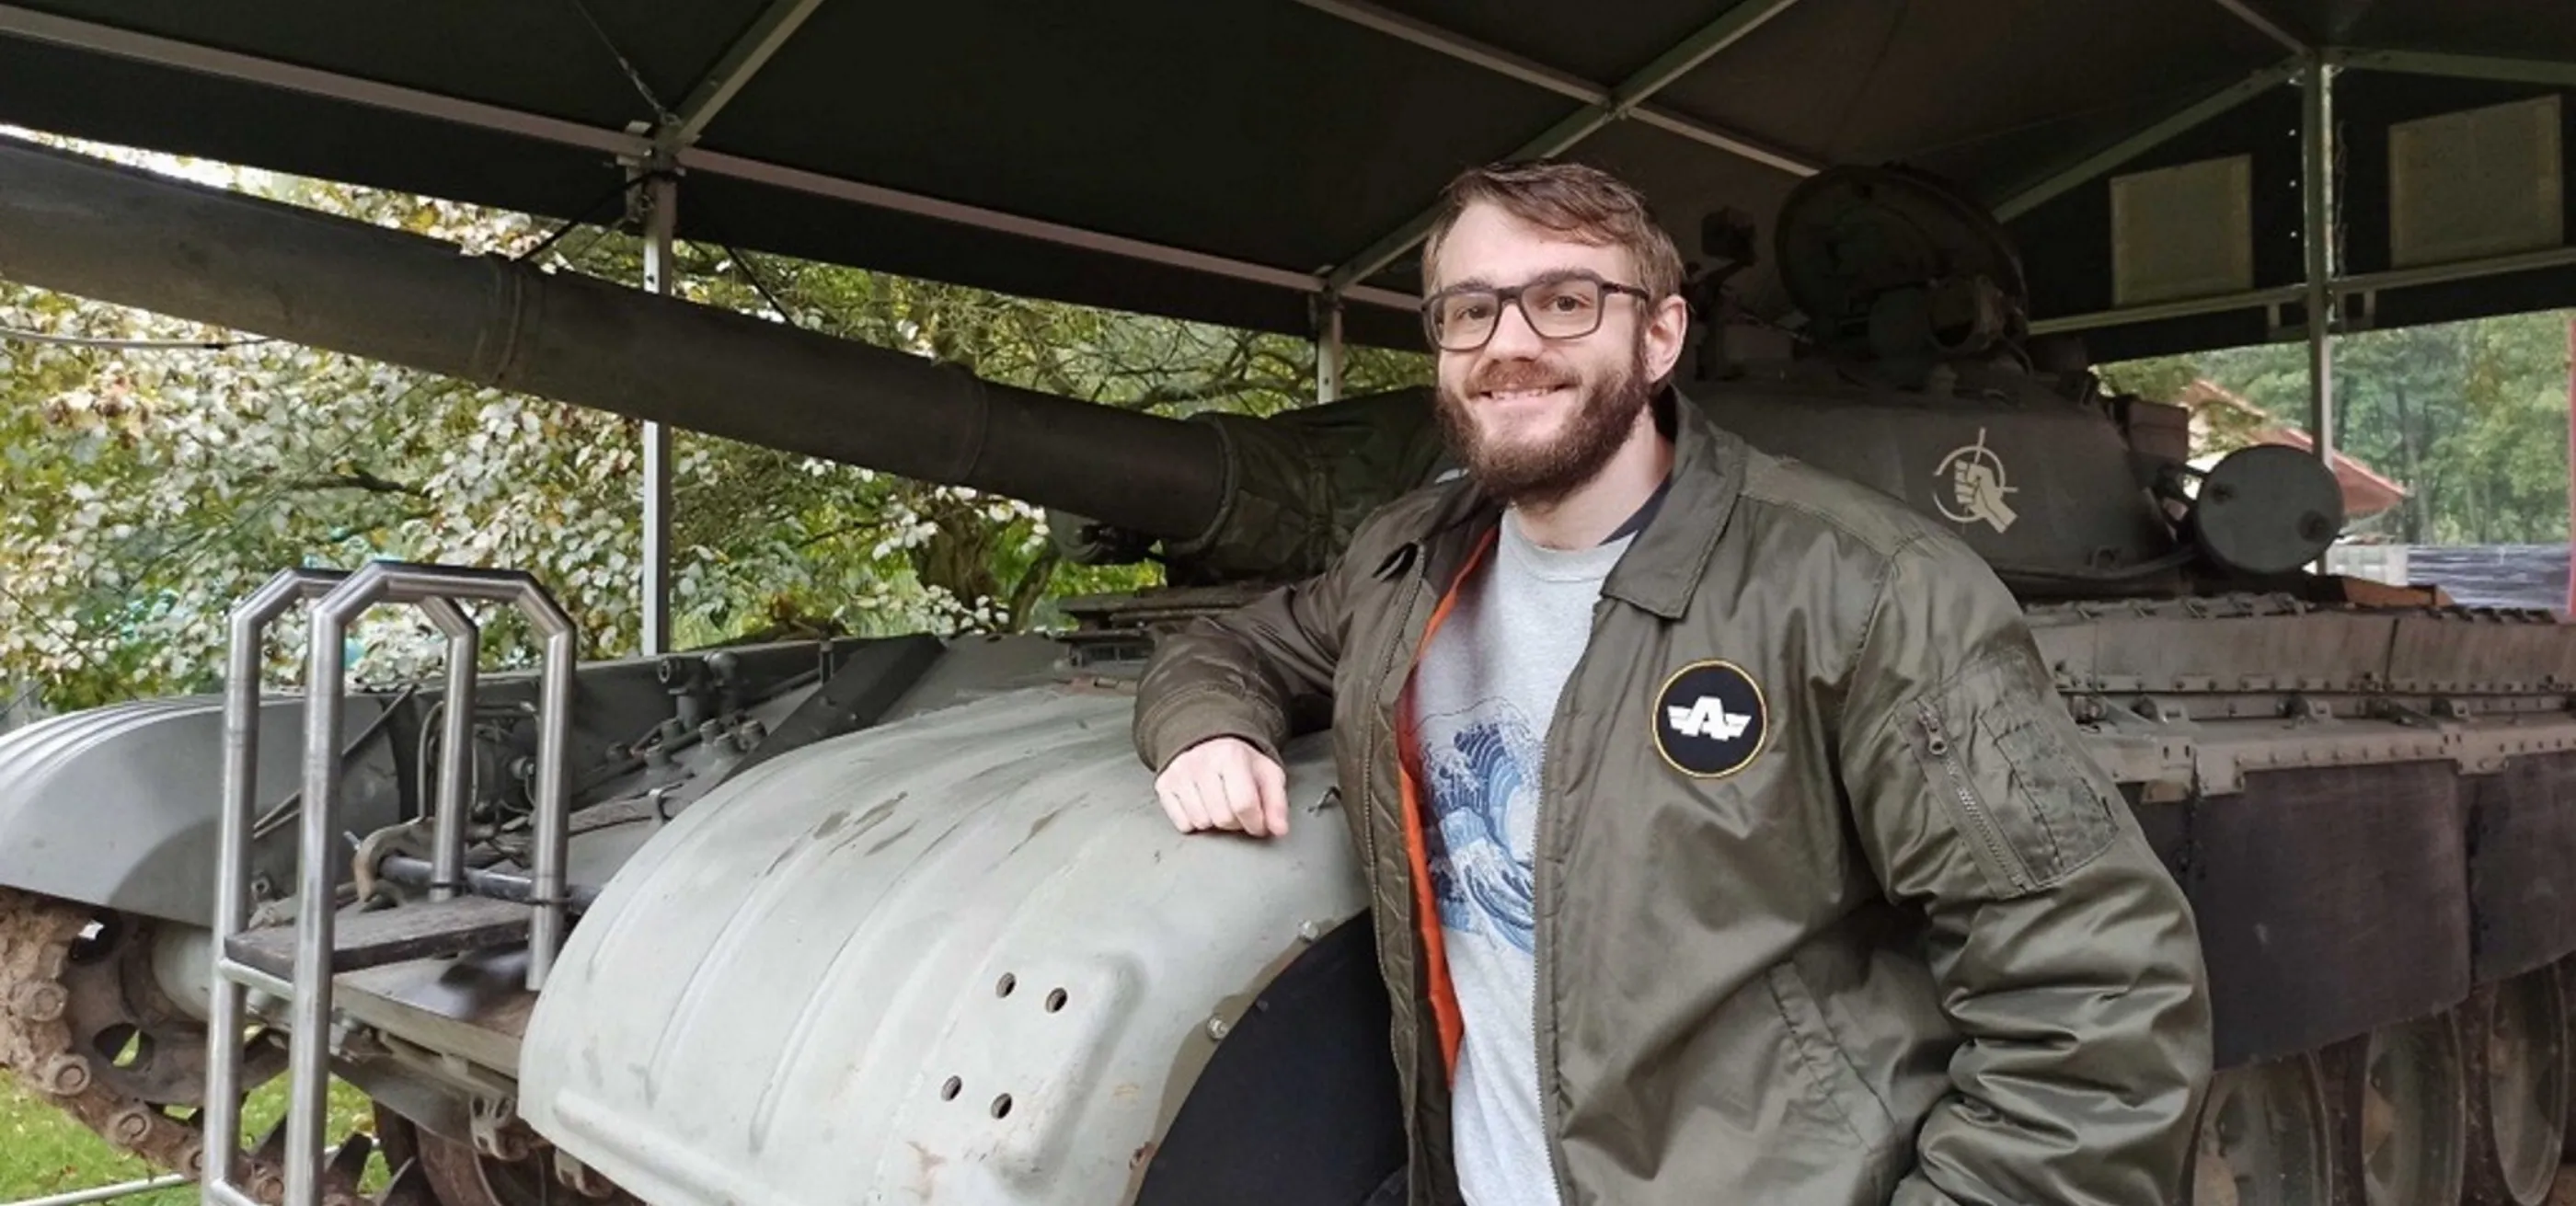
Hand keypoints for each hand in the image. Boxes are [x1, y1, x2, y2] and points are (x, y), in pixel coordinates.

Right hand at [1154, 736, 1289, 836]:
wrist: (1208, 740)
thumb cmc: (1240, 761)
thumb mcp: (1267, 774)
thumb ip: (1277, 803)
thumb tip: (1279, 829)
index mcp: (1230, 756)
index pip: (1244, 804)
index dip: (1256, 822)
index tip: (1259, 824)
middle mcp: (1201, 762)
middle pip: (1222, 817)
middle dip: (1235, 822)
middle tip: (1237, 809)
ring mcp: (1179, 773)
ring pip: (1201, 822)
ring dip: (1214, 822)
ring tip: (1219, 805)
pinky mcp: (1164, 784)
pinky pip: (1181, 823)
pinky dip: (1194, 822)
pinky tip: (1201, 805)